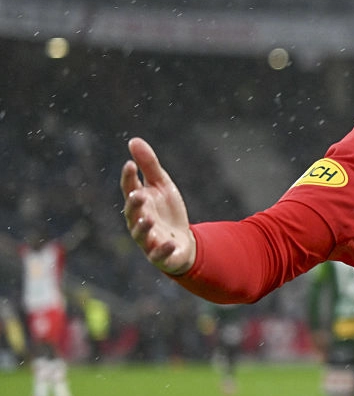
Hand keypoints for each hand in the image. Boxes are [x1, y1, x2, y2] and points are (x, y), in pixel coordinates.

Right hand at [120, 137, 195, 274]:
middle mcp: (139, 221)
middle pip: (132, 213)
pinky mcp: (160, 255)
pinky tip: (169, 242)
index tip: (130, 164)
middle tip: (138, 195)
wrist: (182, 242)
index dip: (129, 178)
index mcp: (139, 202)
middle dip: (134, 204)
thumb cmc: (167, 211)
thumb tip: (133, 140)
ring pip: (140, 235)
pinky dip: (162, 250)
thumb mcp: (161, 185)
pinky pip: (158, 255)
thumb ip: (149, 165)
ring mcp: (148, 239)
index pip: (130, 189)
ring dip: (143, 227)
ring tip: (149, 219)